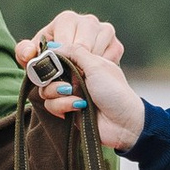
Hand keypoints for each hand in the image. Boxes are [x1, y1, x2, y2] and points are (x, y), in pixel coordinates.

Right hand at [17, 12, 144, 154]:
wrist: (123, 123)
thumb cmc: (115, 91)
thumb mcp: (96, 65)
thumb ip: (74, 51)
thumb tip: (53, 46)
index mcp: (83, 61)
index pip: (57, 53)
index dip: (52, 58)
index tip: (50, 61)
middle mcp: (74, 75)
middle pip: (47, 72)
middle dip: (54, 79)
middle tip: (68, 85)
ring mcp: (69, 92)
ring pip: (46, 89)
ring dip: (60, 94)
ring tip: (78, 98)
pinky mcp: (67, 109)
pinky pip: (51, 105)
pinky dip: (64, 106)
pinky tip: (79, 107)